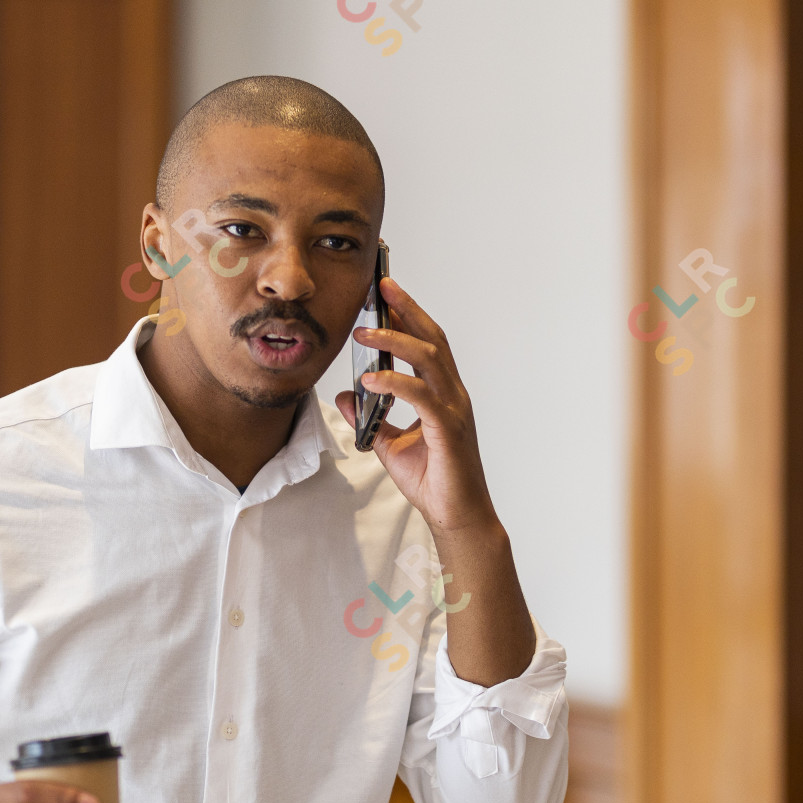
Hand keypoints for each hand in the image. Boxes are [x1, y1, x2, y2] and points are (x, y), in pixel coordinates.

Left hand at [333, 277, 495, 533]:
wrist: (456, 516)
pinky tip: (371, 380)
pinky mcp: (448, 431)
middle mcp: (452, 395)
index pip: (427, 343)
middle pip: (432, 339)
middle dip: (406, 310)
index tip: (386, 290)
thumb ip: (370, 417)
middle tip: (382, 286)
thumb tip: (346, 394)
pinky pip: (422, 397)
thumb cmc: (432, 480)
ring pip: (429, 360)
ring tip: (363, 333)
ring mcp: (453, 411)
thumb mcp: (387, 444)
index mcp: (442, 394)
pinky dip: (395, 384)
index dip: (408, 314)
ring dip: (395, 341)